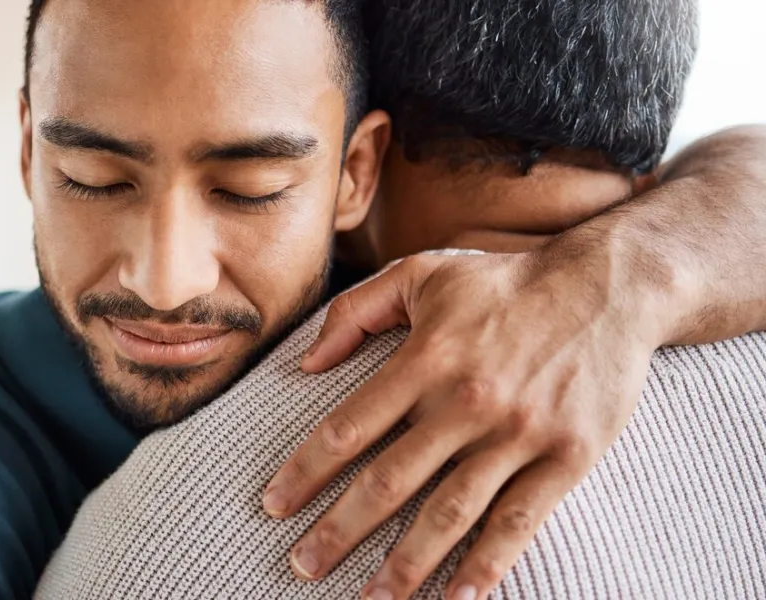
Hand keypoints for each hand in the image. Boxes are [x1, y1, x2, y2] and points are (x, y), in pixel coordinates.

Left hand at [262, 251, 662, 599]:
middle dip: (339, 530)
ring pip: (450, 513)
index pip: (349, 427)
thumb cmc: (502, 281)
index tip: (273, 505)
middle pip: (390, 481)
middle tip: (302, 566)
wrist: (609, 286)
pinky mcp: (566, 457)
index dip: (306, 471)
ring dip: (406, 565)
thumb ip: (356, 311)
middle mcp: (467, 401)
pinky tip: (457, 599)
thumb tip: (305, 362)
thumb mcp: (422, 273)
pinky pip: (518, 522)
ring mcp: (518, 433)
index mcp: (425, 358)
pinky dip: (487, 566)